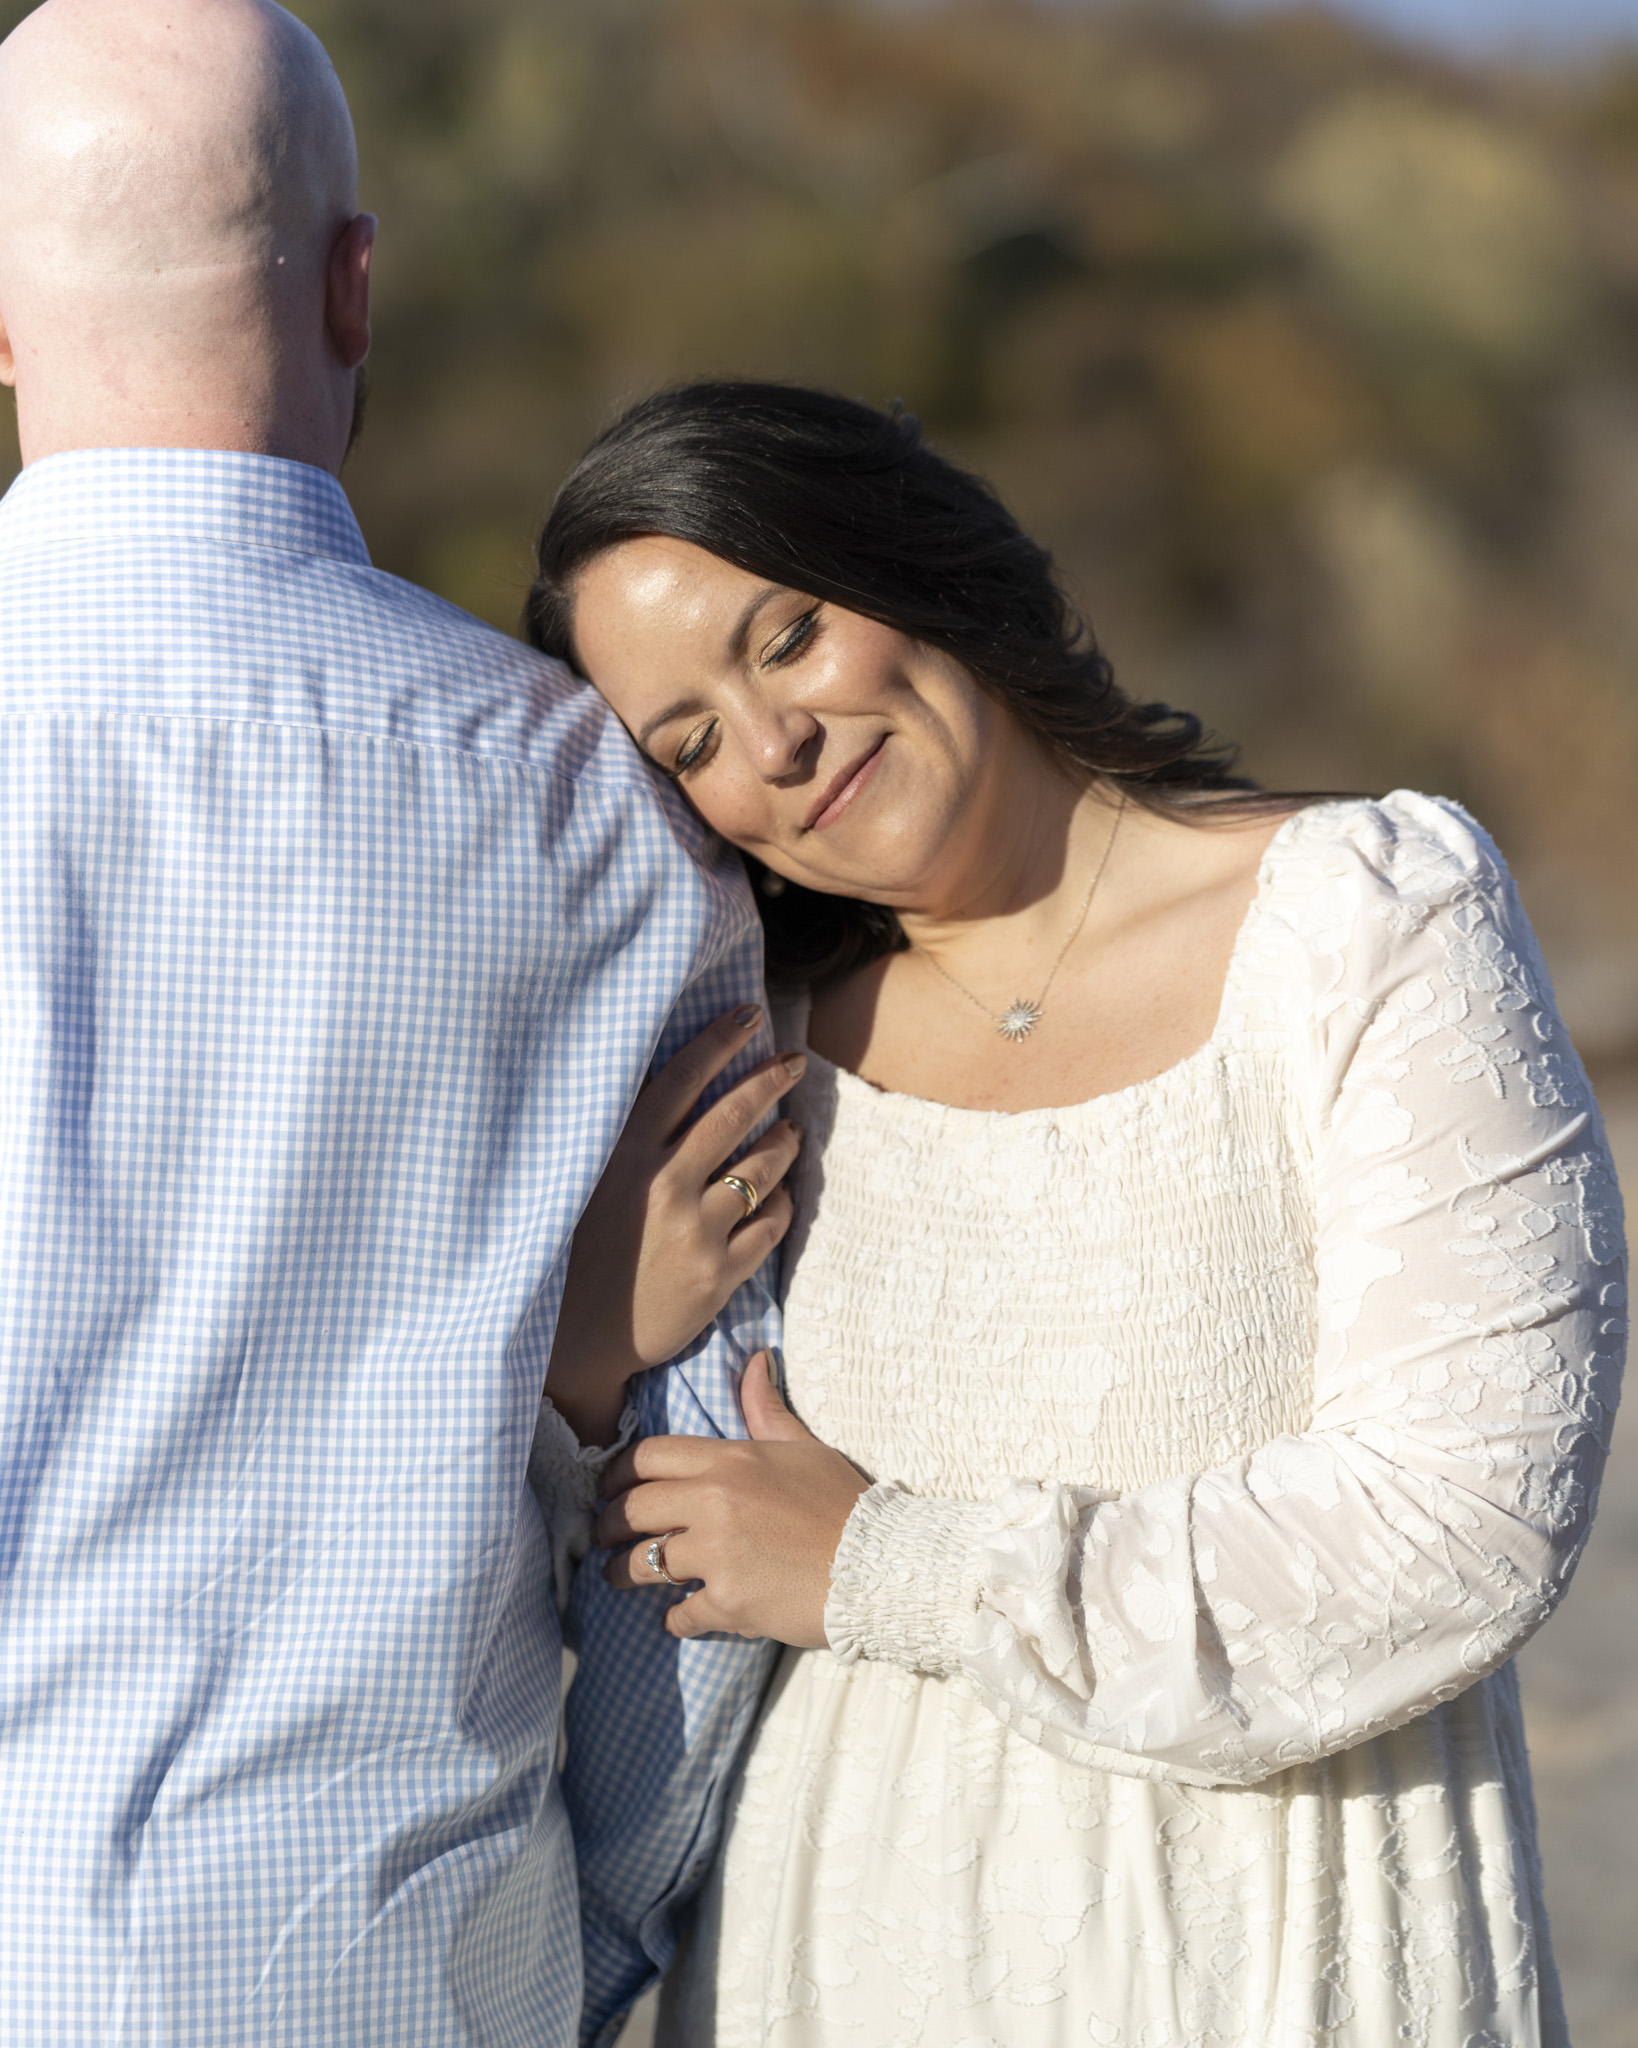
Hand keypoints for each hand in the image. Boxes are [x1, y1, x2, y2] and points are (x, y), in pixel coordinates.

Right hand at [545, 1009, 804, 1445]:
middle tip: (793, 1061)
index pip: (681, 1079)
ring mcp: (695, 1232)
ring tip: (790, 1131)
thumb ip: (625, 1141)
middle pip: (733, 1115)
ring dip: (784, 1141)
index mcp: (624, 1157)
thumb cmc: (574, 1254)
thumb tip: (666, 1085)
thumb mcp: (586, 1184)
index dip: (719, 1040)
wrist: (574, 1342)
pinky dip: (782, 1202)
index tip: (750, 1015)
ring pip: (763, 1168)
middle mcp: (663, 1187)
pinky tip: (780, 1194)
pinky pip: (772, 1224)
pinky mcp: (718, 1275)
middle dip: (770, 1079)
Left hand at [596, 1352, 868, 1644]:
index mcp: (731, 1460)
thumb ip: (767, 1410)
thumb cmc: (844, 1503)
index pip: (649, 1457)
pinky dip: (676, 1618)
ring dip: (623, 1573)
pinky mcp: (728, 1603)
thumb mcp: (805, 1448)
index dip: (618, 1473)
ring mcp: (718, 1555)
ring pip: (644, 1563)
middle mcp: (715, 1503)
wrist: (881, 1565)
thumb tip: (755, 1361)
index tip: (608, 1488)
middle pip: (633, 1509)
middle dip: (608, 1524)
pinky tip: (677, 1618)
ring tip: (617, 1578)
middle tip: (602, 1535)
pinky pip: (681, 1613)